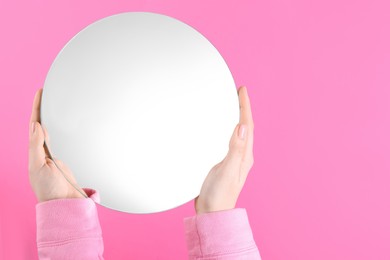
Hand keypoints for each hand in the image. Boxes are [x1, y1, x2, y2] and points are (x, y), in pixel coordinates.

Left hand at [29, 88, 86, 201]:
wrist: (65, 203)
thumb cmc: (49, 189)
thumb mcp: (38, 167)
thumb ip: (36, 146)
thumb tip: (36, 126)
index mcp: (35, 151)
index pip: (35, 124)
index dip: (36, 108)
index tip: (40, 93)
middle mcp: (45, 150)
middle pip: (42, 125)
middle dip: (43, 109)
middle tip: (47, 94)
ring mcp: (56, 154)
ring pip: (53, 131)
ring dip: (53, 117)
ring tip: (55, 104)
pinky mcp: (68, 158)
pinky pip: (64, 139)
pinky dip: (64, 129)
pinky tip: (67, 125)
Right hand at [195, 86, 253, 213]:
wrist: (211, 213)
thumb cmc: (219, 195)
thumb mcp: (227, 171)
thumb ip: (235, 150)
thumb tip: (242, 127)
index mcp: (244, 155)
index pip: (247, 125)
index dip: (245, 106)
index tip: (242, 90)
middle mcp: (241, 155)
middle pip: (245, 126)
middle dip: (242, 108)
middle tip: (238, 92)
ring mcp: (233, 159)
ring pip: (237, 132)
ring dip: (236, 116)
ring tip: (231, 104)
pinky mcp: (223, 162)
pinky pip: (227, 139)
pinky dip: (226, 128)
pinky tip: (220, 127)